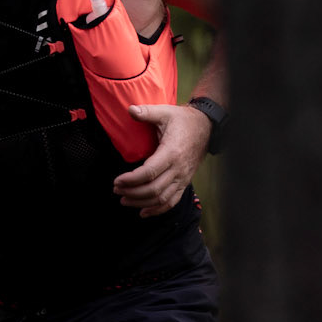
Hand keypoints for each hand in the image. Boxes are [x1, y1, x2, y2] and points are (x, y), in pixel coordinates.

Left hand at [113, 103, 210, 217]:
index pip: (149, 173)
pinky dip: (157, 210)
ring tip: (124, 200)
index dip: (131, 180)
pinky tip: (143, 212)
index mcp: (171, 152)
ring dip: (141, 203)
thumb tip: (130, 110)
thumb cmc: (183, 120)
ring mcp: (182, 178)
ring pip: (161, 198)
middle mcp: (178, 169)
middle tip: (116, 190)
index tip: (117, 181)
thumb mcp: (165, 112)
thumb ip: (147, 112)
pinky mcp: (184, 182)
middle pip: (153, 189)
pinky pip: (172, 201)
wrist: (206, 128)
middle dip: (132, 192)